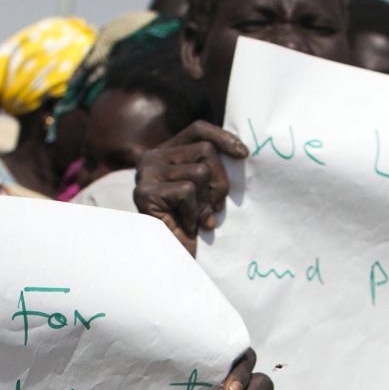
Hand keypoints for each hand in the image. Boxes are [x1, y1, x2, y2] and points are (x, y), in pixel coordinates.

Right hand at [134, 122, 247, 251]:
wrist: (166, 260)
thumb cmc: (187, 225)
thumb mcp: (202, 191)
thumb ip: (210, 168)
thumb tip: (240, 150)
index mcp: (163, 152)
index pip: (197, 130)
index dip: (222, 137)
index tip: (243, 154)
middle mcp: (150, 158)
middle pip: (205, 150)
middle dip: (220, 181)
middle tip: (216, 207)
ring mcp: (145, 174)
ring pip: (200, 171)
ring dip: (206, 202)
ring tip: (198, 220)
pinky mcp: (145, 192)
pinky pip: (187, 191)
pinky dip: (194, 213)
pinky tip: (186, 226)